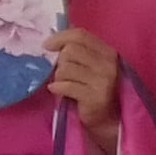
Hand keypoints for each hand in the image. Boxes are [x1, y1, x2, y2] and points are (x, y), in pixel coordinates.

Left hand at [46, 28, 121, 145]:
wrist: (108, 119)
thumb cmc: (94, 89)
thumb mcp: (91, 66)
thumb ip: (79, 50)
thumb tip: (54, 36)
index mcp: (108, 52)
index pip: (80, 35)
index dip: (60, 37)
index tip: (47, 45)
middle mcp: (108, 64)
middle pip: (71, 50)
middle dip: (59, 61)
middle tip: (61, 73)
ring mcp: (103, 81)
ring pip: (66, 68)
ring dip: (58, 77)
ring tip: (63, 84)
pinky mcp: (95, 97)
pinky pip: (66, 85)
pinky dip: (57, 87)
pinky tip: (57, 90)